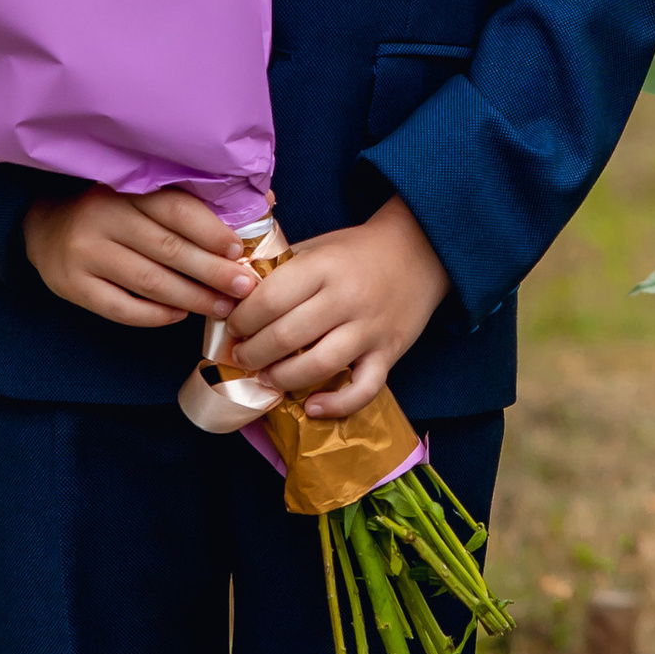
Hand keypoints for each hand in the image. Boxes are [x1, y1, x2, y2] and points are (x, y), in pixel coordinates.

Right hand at [23, 186, 257, 329]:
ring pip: (148, 282)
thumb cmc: (110, 208)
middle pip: (166, 248)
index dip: (210, 230)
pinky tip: (179, 315)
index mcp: (123, 188)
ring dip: (192, 298)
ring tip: (223, 307)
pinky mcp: (72, 286)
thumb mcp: (142, 191)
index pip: (173, 208)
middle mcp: (100, 218)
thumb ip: (194, 197)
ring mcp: (84, 254)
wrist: (42, 226)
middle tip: (245, 287)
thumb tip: (264, 201)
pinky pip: (121, 308)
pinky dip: (156, 315)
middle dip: (212, 271)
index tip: (240, 249)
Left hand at [224, 198, 449, 418]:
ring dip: (283, 378)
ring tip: (266, 377)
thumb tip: (237, 297)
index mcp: (323, 267)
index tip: (234, 327)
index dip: (243, 320)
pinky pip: (363, 389)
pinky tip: (312, 407)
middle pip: (286, 337)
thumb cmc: (358, 251)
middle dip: (253, 353)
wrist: (420, 251)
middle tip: (242, 356)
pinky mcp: (389, 353)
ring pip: (318, 366)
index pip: (269, 300)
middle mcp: (345, 299)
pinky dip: (336, 405)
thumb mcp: (317, 246)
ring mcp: (369, 329)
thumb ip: (281, 269)